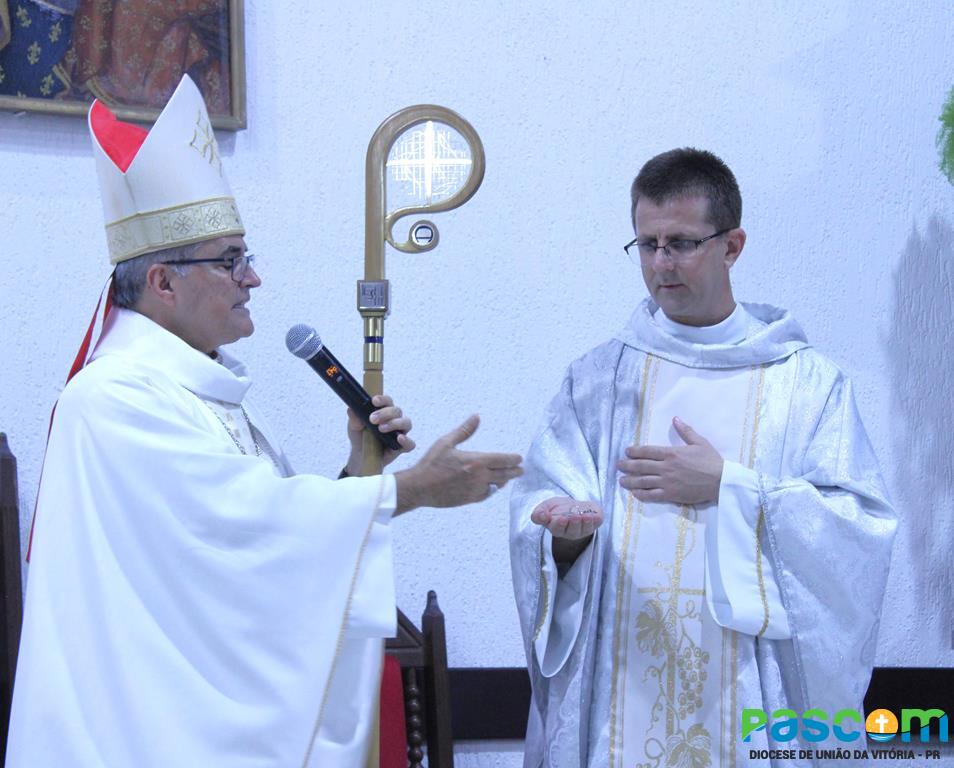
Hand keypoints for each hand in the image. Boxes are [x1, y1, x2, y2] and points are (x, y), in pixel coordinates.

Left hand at [345, 394, 415, 473]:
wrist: (360, 455)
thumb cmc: (360, 436)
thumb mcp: (353, 427)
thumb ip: (354, 419)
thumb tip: (351, 410)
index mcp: (384, 411)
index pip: (388, 401)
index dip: (383, 399)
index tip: (374, 401)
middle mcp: (395, 419)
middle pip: (397, 411)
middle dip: (385, 413)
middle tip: (372, 419)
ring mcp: (400, 433)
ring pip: (406, 423)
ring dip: (395, 423)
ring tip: (381, 429)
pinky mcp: (402, 447)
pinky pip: (410, 443)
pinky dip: (406, 440)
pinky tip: (399, 438)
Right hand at [394, 414, 522, 512]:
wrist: (419, 487)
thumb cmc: (431, 463)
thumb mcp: (446, 442)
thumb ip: (464, 431)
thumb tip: (476, 417)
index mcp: (476, 461)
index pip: (503, 460)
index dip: (513, 459)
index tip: (519, 459)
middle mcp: (479, 477)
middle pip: (504, 474)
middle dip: (514, 471)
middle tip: (520, 469)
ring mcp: (475, 490)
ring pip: (497, 485)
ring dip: (504, 480)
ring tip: (508, 477)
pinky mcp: (469, 499)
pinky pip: (487, 494)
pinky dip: (492, 489)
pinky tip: (493, 486)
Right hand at [530, 496, 602, 564]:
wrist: (576, 506)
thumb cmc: (559, 508)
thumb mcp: (546, 507)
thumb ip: (539, 513)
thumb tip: (542, 515)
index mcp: (556, 528)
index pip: (556, 529)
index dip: (559, 524)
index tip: (561, 518)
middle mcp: (569, 533)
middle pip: (571, 531)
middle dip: (573, 523)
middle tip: (574, 516)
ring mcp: (582, 531)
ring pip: (583, 530)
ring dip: (584, 523)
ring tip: (585, 516)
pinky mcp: (593, 525)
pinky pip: (594, 525)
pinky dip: (594, 520)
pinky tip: (592, 516)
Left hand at [617, 417, 722, 504]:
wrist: (721, 481)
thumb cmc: (711, 460)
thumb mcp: (699, 442)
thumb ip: (685, 430)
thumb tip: (675, 418)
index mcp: (671, 453)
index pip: (647, 451)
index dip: (635, 451)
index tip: (627, 451)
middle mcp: (666, 467)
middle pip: (641, 466)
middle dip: (627, 465)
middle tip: (618, 465)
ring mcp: (667, 482)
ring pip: (643, 481)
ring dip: (630, 481)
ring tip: (621, 480)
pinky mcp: (671, 495)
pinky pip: (652, 495)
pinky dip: (641, 494)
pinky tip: (634, 493)